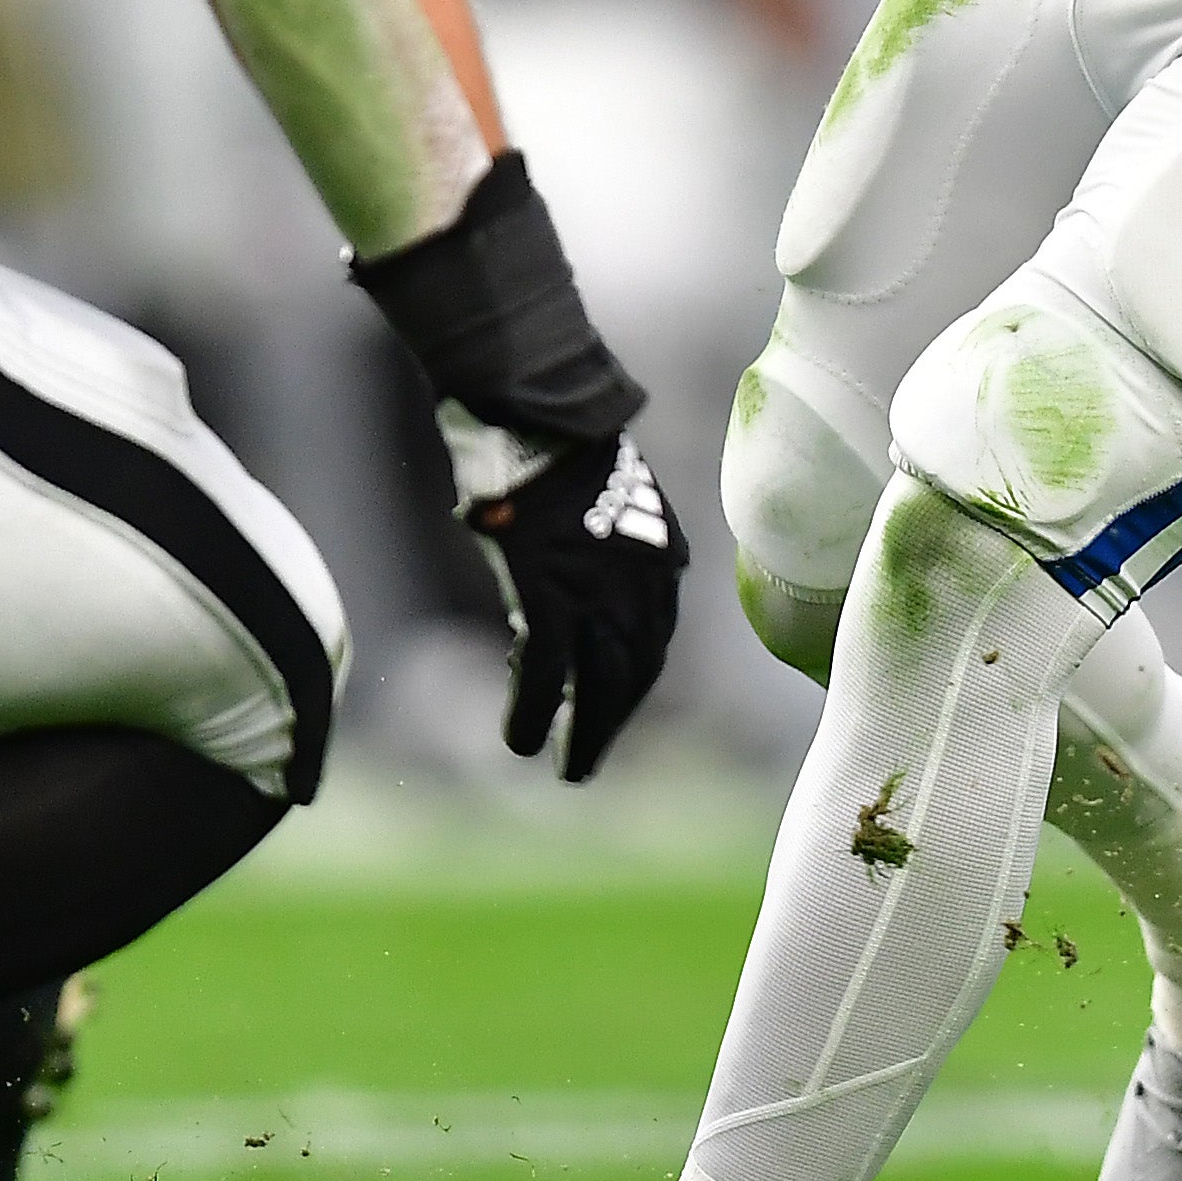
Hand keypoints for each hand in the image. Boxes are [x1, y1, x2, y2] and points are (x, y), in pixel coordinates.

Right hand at [447, 419, 686, 782]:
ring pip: (597, 685)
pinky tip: (521, 742)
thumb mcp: (607, 493)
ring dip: (585, 734)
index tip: (608, 707)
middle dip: (612, 721)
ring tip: (568, 769)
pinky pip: (545, 674)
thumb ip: (607, 539)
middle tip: (587, 761)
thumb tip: (579, 568)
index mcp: (660, 556)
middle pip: (634, 672)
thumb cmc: (557, 441)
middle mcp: (642, 582)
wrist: (535, 411)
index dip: (629, 682)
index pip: (652, 639)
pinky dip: (534, 714)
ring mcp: (597, 591)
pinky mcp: (550, 595)